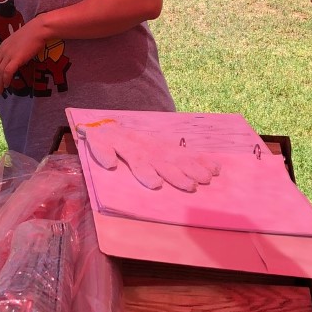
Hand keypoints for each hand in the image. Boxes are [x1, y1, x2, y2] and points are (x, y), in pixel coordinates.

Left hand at [0, 19, 46, 92]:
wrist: (38, 29)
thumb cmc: (31, 34)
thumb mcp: (17, 41)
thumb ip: (12, 49)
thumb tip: (13, 58)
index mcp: (2, 46)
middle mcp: (3, 51)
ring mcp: (9, 54)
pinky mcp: (16, 58)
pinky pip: (7, 71)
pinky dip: (5, 79)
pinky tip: (6, 85)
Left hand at [77, 121, 219, 191]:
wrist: (114, 126)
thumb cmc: (105, 139)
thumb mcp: (96, 144)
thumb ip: (102, 152)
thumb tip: (110, 165)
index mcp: (131, 151)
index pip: (140, 164)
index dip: (146, 174)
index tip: (156, 184)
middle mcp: (150, 151)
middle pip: (165, 164)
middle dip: (177, 175)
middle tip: (191, 186)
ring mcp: (163, 148)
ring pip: (180, 159)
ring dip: (194, 169)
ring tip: (206, 179)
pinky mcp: (171, 147)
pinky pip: (188, 154)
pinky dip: (202, 160)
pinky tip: (215, 168)